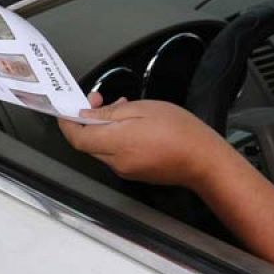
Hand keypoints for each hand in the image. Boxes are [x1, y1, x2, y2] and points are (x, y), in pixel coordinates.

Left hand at [57, 94, 233, 189]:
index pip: (76, 137)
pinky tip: (133, 124)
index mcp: (115, 145)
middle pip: (88, 142)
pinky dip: (116, 137)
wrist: (206, 160)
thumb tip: (85, 116)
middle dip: (88, 119)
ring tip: (123, 108)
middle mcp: (116, 162)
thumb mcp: (142, 111)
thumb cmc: (180, 132)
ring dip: (105, 126)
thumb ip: (108, 115)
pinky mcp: (136, 173)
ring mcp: (126, 170)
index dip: (68, 122)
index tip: (68, 108)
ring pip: (102, 146)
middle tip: (100, 100)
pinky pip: (116, 153)